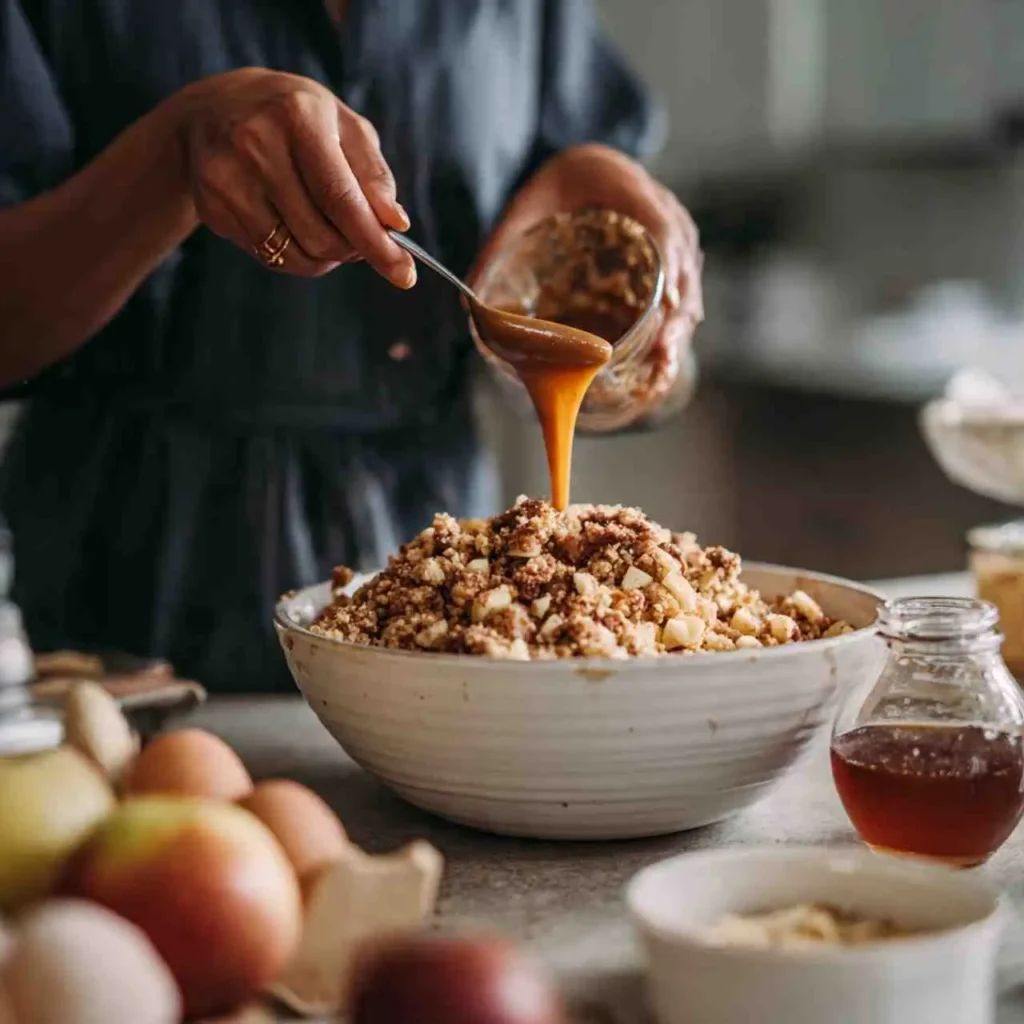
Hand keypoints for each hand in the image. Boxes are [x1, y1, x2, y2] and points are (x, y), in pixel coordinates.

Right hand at [176, 68, 415, 284]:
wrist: (212, 110)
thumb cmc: (294, 119)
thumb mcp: (342, 126)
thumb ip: (373, 174)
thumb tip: (396, 224)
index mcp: (298, 116)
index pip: (343, 199)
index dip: (376, 243)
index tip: (404, 275)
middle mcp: (256, 144)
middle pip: (321, 236)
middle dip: (351, 250)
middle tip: (359, 239)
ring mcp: (227, 177)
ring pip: (295, 254)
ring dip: (324, 257)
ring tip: (326, 229)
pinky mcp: (211, 205)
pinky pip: (269, 257)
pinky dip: (293, 254)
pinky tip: (290, 223)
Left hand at [471, 144, 702, 413]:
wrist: (585, 168)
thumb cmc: (558, 185)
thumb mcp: (525, 204)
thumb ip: (500, 245)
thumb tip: (470, 301)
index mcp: (629, 188)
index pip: (663, 227)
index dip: (670, 265)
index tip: (666, 305)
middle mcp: (663, 214)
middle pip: (684, 267)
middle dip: (676, 316)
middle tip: (662, 356)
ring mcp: (672, 241)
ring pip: (687, 287)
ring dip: (678, 331)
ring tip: (662, 372)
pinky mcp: (669, 265)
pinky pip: (681, 297)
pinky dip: (674, 331)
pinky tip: (661, 366)